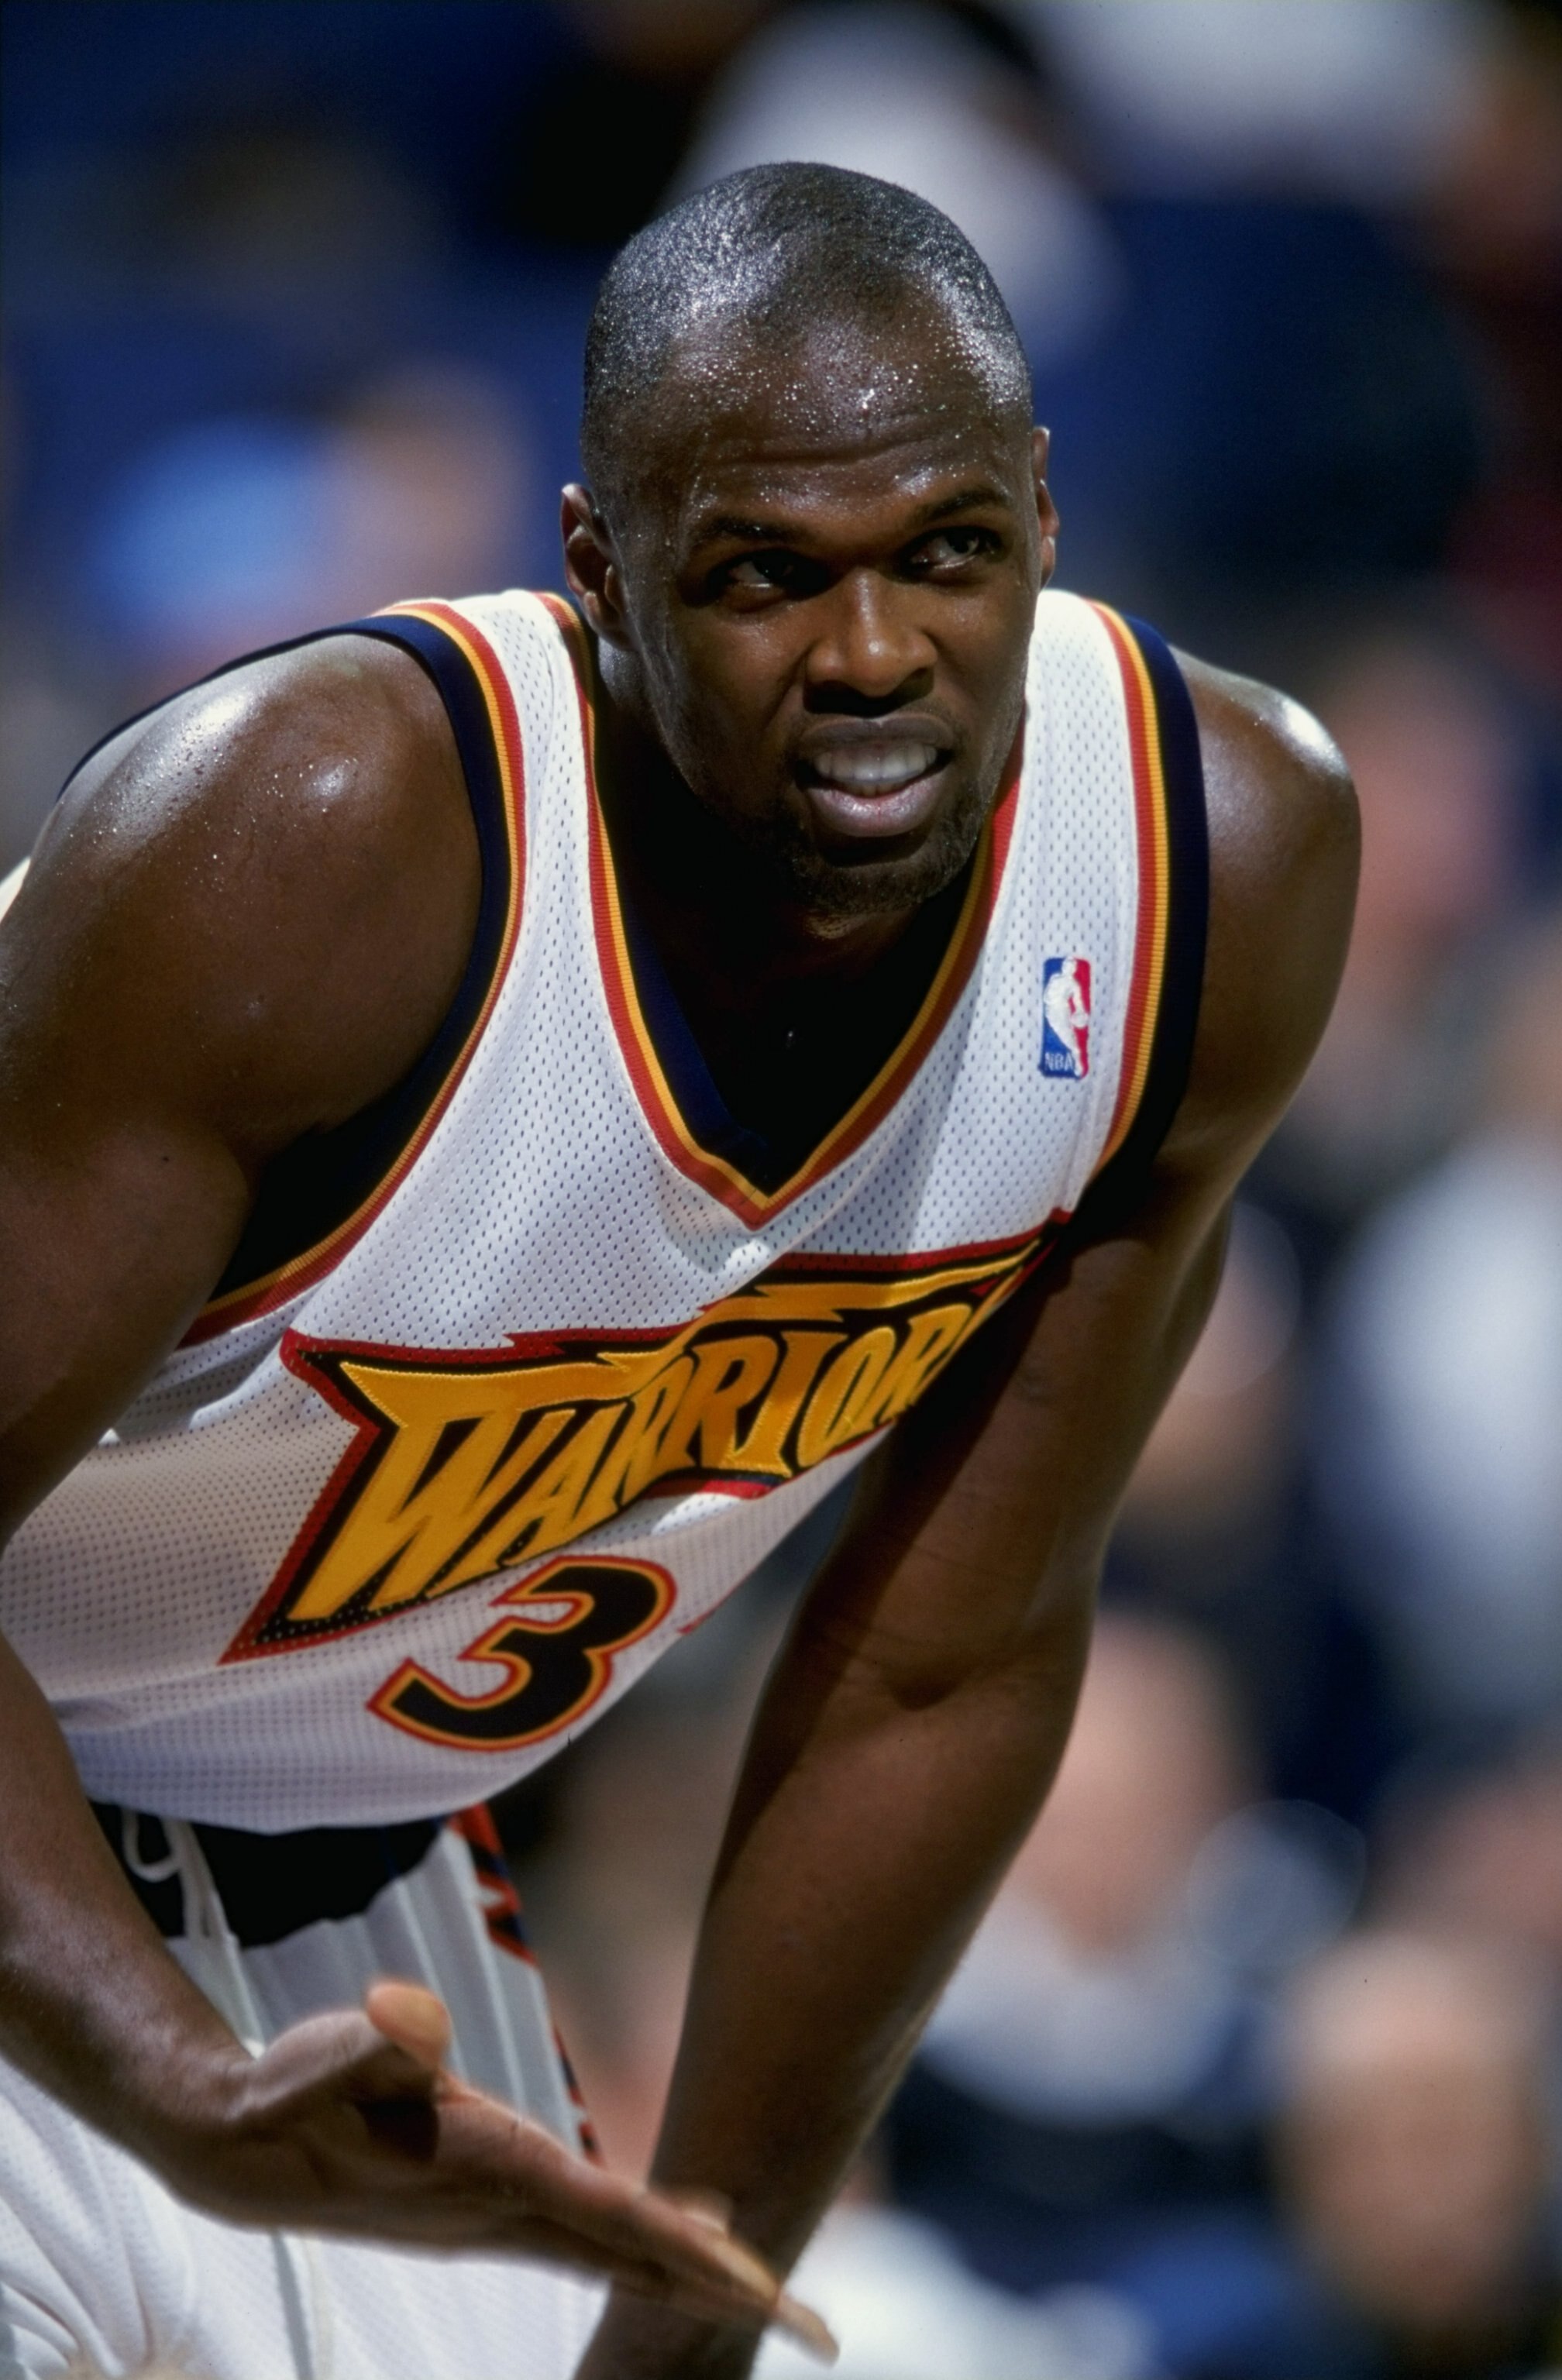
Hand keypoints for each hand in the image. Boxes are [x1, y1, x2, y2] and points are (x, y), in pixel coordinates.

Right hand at [154, 1979, 833, 2351]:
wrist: (242, 2149)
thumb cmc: (297, 2090)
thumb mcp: (335, 2053)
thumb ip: (376, 2042)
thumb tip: (401, 2014)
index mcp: (494, 2175)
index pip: (614, 2220)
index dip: (691, 2250)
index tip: (766, 2284)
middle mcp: (508, 2212)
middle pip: (640, 2257)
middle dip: (729, 2292)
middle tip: (821, 2329)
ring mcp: (499, 2219)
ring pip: (620, 2254)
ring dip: (697, 2273)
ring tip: (776, 2293)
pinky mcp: (488, 2209)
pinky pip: (592, 2238)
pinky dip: (650, 2242)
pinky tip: (688, 2227)